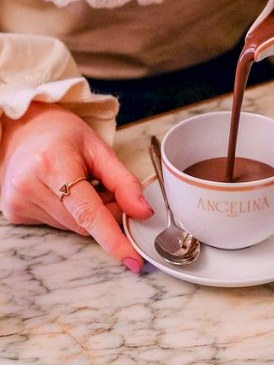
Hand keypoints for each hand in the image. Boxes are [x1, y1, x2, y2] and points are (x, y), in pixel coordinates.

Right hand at [0, 102, 152, 272]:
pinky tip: (66, 193)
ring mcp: (17, 203)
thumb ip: (124, 182)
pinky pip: (58, 225)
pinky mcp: (15, 214)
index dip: (112, 238)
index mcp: (52, 164)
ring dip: (89, 215)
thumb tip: (143, 212)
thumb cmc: (64, 135)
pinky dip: (72, 215)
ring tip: (84, 185)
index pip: (87, 211)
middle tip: (109, 190)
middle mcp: (29, 186)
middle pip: (84, 223)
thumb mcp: (100, 149)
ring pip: (73, 227)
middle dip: (107, 213)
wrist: (23, 129)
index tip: (131, 258)